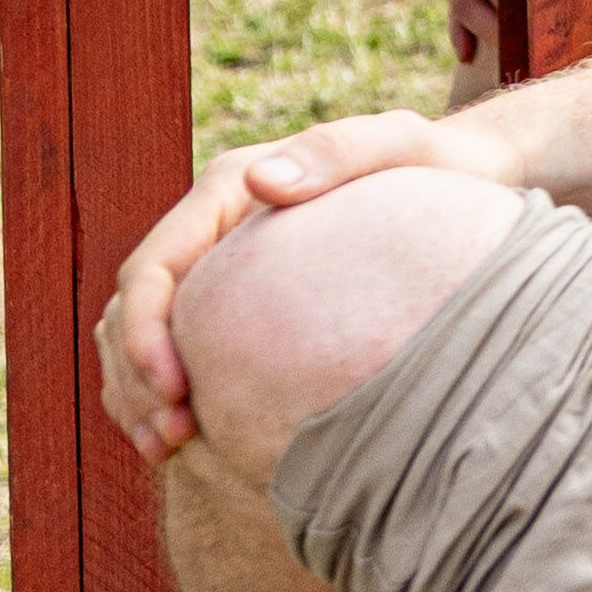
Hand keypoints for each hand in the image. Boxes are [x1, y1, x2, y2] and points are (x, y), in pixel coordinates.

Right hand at [95, 111, 534, 459]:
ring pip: (137, 337)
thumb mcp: (398, 144)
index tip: (175, 388)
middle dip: (135, 377)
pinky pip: (175, 353)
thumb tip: (261, 181)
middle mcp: (208, 229)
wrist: (458, 178)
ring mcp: (215, 268)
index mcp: (225, 190)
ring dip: (139, 394)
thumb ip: (338, 151)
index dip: (145, 331)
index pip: (153, 267)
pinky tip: (188, 442)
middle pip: (132, 309)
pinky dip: (164, 396)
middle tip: (171, 438)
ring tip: (168, 448)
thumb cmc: (431, 162)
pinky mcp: (231, 304)